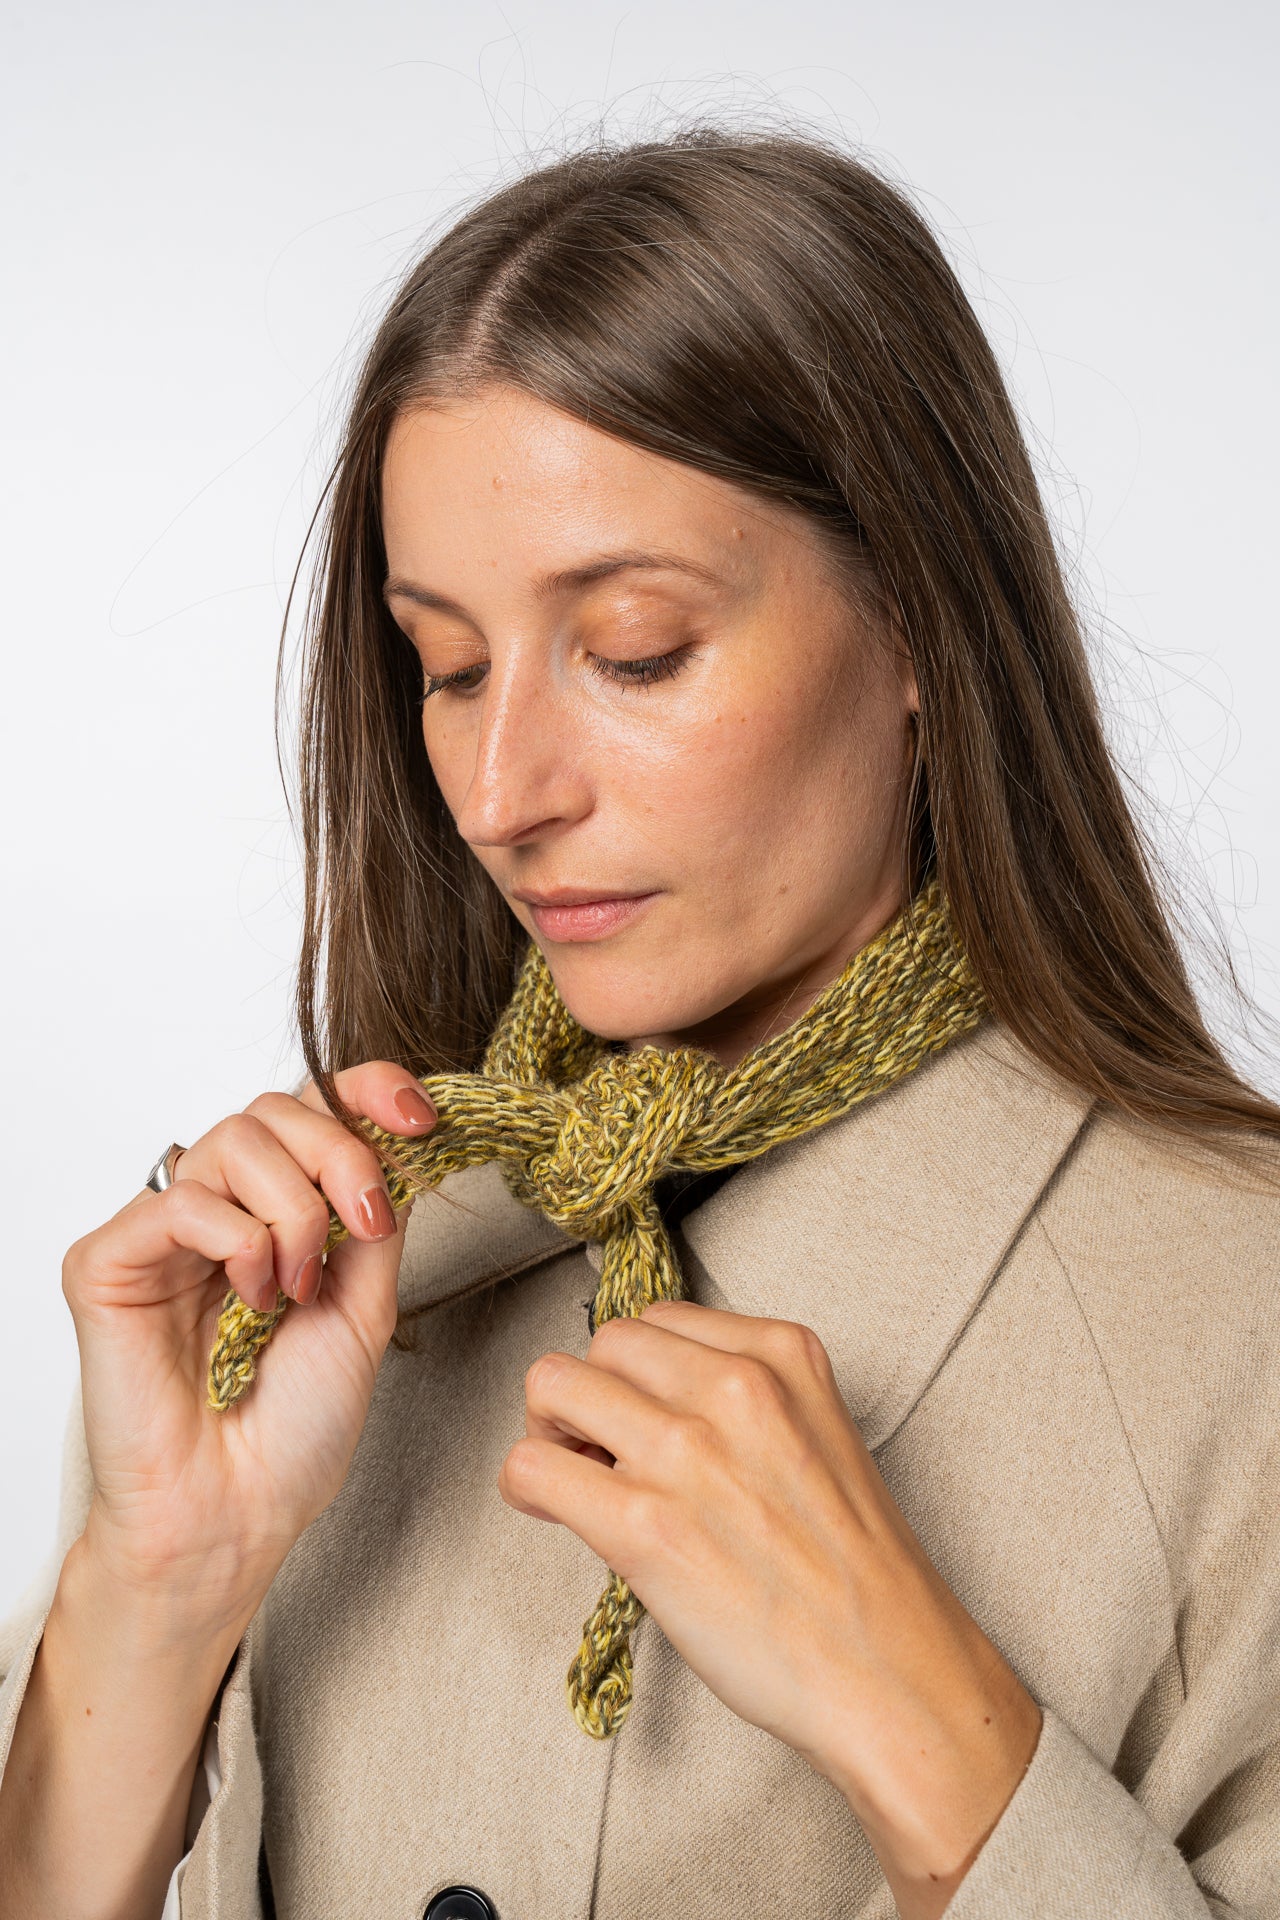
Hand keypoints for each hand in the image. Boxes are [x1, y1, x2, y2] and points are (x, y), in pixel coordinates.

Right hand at [62, 1064, 436, 1626]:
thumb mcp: (368, 1305)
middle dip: (340, 1154)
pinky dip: (238, 1243)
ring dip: (293, 1211)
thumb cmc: (294, 1431)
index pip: (310, 1107)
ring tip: (296, 1288)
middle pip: (275, 1108)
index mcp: (275, 1213)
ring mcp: (160, 1233)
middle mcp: (216, 1210)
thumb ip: (376, 1214)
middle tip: (361, 1227)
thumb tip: (398, 1138)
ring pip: (234, 1138)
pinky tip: (249, 1300)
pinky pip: (182, 1201)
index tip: (417, 1113)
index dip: (364, 1089)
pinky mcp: (106, 1261)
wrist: (239, 1513)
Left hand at [499, 1300, 1041, 1918]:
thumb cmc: (859, 1576)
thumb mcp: (821, 1434)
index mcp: (783, 1354)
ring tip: (577, 1476)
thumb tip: (651, 1401)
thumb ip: (748, 1397)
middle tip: (600, 1448)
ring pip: (553, 1384)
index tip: (643, 1413)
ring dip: (550, 1429)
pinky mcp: (644, 1525)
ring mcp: (687, 1450)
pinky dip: (527, 1485)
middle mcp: (735, 1386)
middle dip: (592, 1391)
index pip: (662, 1319)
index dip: (640, 1372)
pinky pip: (531, 1466)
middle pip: (604, 1342)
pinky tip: (554, 1512)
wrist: (891, 1672)